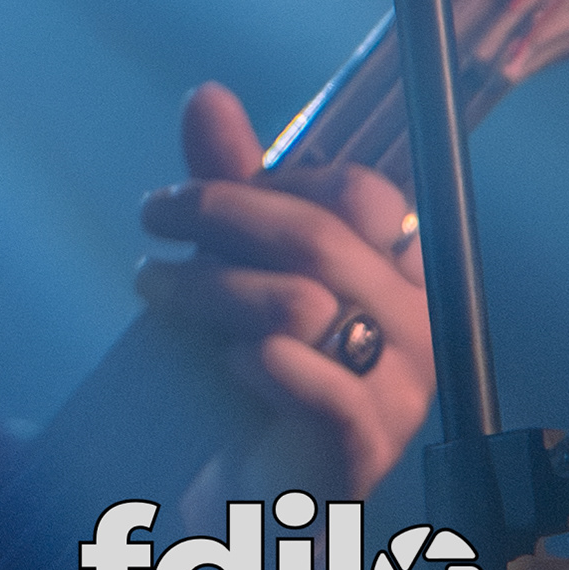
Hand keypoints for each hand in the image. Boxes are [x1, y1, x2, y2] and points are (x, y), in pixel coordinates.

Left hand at [134, 82, 432, 500]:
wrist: (221, 474)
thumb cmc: (236, 352)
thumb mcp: (227, 255)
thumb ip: (227, 179)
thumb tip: (209, 95)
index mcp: (395, 270)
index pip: (362, 196)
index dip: (274, 182)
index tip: (195, 193)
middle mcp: (415, 324)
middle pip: (321, 240)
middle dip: (221, 217)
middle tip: (153, 217)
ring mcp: (400, 392)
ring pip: (306, 305)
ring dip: (213, 287)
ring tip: (156, 288)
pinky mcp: (367, 455)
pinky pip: (332, 393)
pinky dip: (269, 365)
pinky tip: (227, 361)